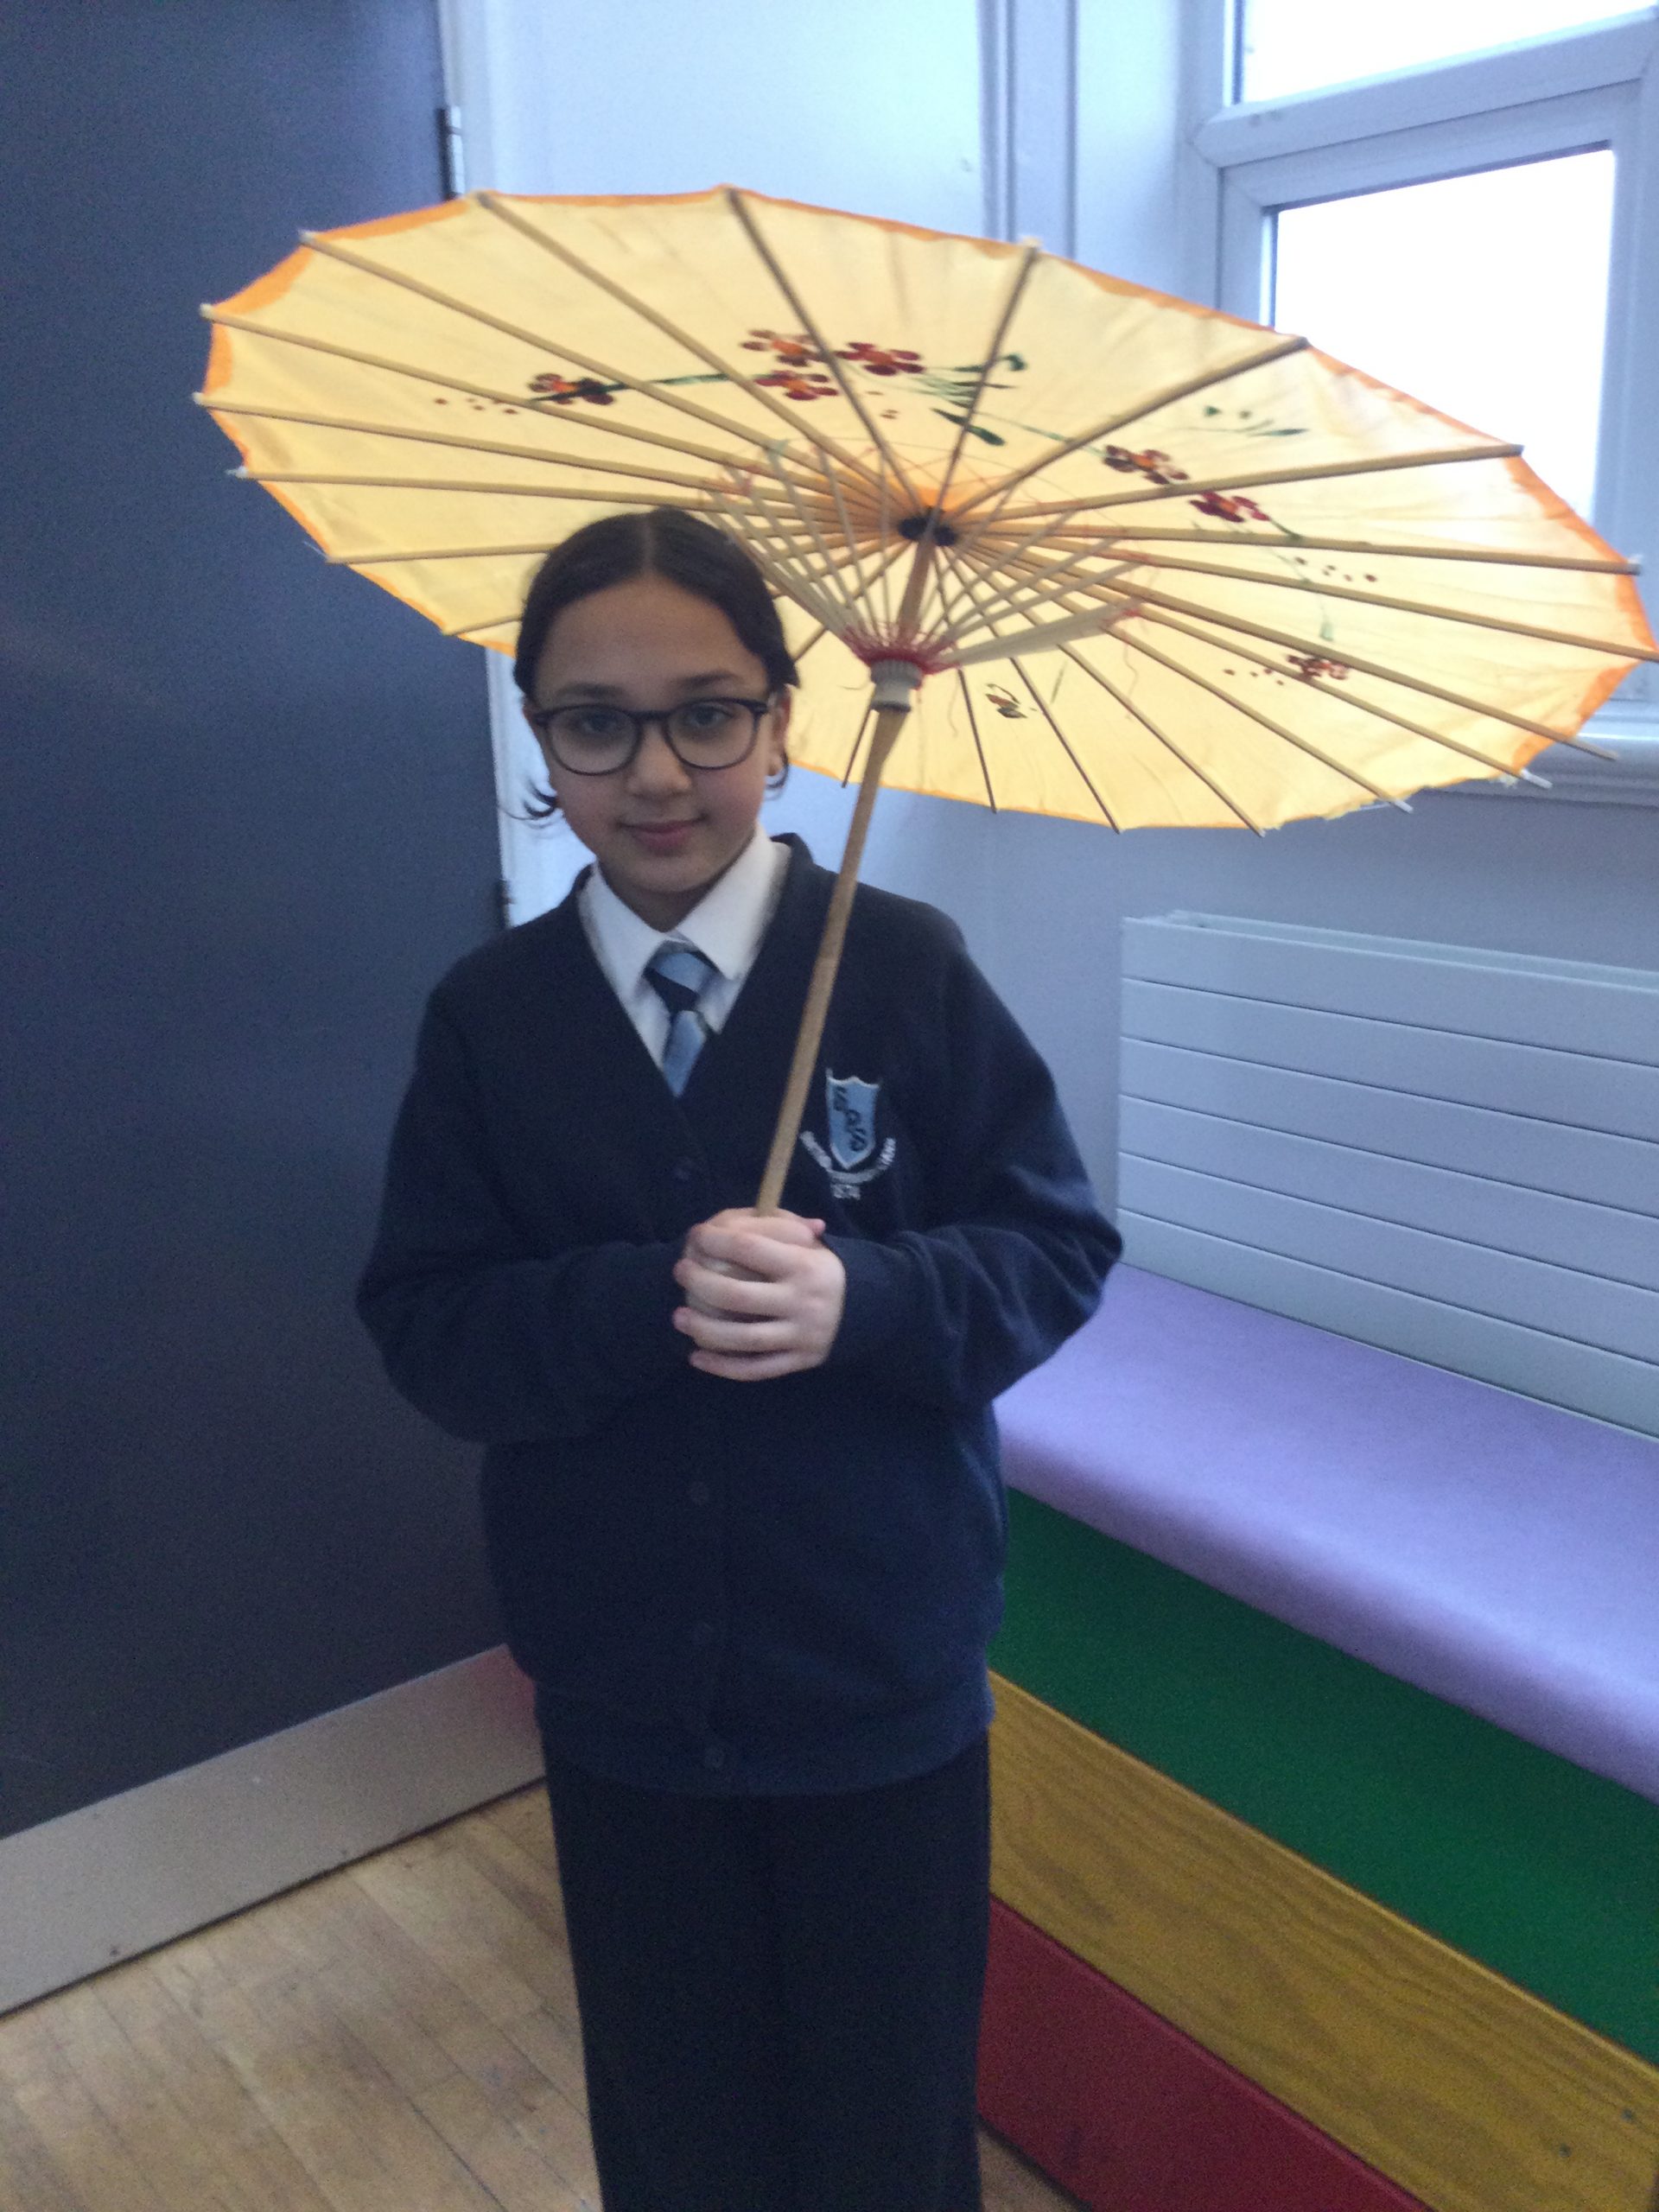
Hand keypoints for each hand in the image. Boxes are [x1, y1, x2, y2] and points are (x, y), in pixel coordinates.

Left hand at [673, 1207, 846, 1381]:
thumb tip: (734, 1218)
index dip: (716, 1241)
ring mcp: (800, 1335)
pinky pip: (755, 1369)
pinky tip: (697, 1357)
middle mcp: (802, 1301)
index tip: (695, 1236)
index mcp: (804, 1265)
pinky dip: (723, 1367)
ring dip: (704, 1329)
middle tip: (680, 1272)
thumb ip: (777, 1227)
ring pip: (744, 1339)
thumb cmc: (822, 1269)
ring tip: (679, 1317)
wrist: (864, 1309)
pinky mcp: (798, 1361)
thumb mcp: (810, 1243)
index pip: (750, 1249)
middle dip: (700, 1283)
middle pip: (738, 1296)